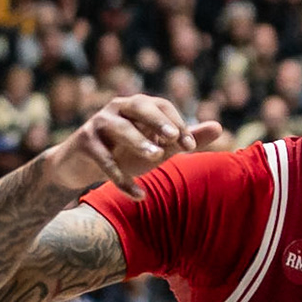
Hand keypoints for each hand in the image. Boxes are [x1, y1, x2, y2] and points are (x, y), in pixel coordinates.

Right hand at [45, 94, 220, 198]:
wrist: (81, 165)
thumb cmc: (126, 151)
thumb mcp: (159, 146)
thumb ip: (186, 137)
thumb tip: (220, 126)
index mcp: (139, 106)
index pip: (162, 107)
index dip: (179, 124)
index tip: (191, 148)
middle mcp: (118, 108)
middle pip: (140, 106)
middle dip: (158, 121)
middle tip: (174, 138)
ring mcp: (98, 123)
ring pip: (120, 128)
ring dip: (139, 143)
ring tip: (157, 157)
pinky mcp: (84, 143)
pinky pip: (104, 160)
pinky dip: (121, 179)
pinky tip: (139, 196)